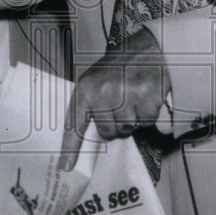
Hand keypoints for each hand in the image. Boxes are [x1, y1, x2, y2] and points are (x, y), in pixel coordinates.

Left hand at [58, 27, 170, 170]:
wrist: (147, 47)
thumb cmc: (119, 66)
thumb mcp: (95, 80)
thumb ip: (90, 105)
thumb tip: (90, 138)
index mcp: (86, 89)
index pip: (74, 125)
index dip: (70, 148)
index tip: (66, 168)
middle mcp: (104, 94)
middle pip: (108, 132)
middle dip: (116, 124)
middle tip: (121, 105)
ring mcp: (126, 97)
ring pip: (128, 128)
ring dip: (133, 119)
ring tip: (134, 98)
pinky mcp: (148, 99)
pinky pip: (147, 122)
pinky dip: (149, 114)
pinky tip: (147, 97)